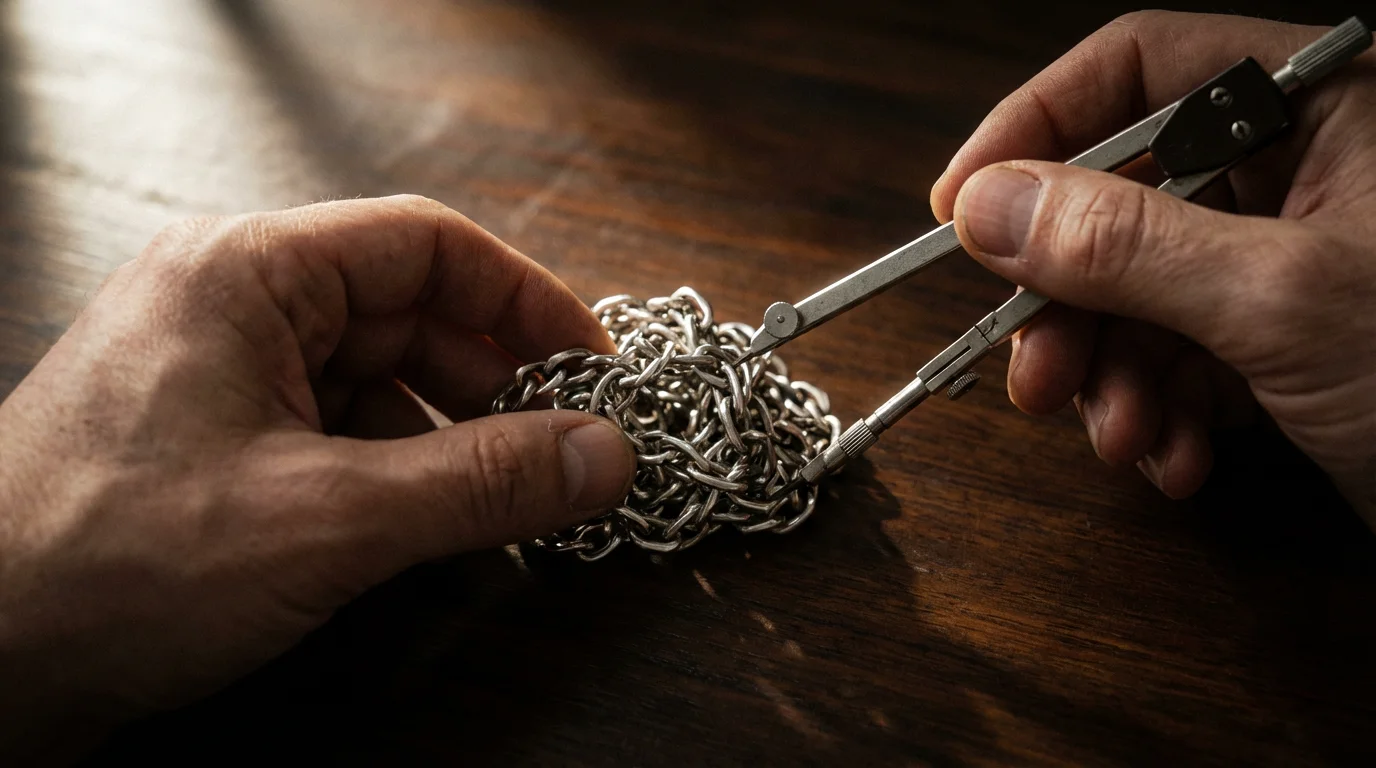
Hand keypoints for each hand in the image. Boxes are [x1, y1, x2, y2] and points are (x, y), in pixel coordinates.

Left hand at [0, 196, 636, 760]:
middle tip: (563, 451)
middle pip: (408, 313)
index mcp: (245, 272)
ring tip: (500, 502)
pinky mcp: (214, 440)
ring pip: (377, 379)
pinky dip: (396, 472)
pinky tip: (425, 527)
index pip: (426, 244)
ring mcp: (219, 372)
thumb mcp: (325, 520)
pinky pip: (337, 430)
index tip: (593, 367)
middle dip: (493, 382)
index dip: (525, 300)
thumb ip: (479, 484)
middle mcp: (231, 304)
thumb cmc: (105, 566)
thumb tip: (603, 457)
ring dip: (448, 437)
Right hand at [930, 12, 1375, 521]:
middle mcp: (1301, 169)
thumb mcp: (1280, 302)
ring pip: (1137, 290)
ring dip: (1110, 376)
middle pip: (1120, 198)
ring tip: (1120, 439)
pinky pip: (1179, 351)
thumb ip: (1124, 246)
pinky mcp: (1283, 334)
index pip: (1138, 69)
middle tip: (1035, 372)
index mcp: (1325, 105)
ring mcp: (1288, 257)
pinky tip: (1176, 458)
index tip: (960, 207)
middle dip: (1070, 301)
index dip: (1034, 129)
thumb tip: (990, 205)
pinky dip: (1159, 410)